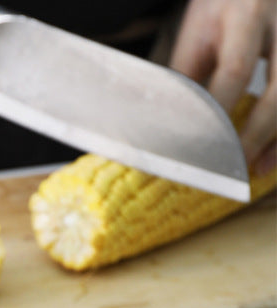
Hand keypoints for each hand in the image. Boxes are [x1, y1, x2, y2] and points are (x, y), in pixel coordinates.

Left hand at [170, 0, 275, 174]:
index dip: (219, 112)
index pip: (234, 71)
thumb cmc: (219, 11)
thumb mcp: (197, 34)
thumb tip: (166, 125)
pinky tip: (273, 153)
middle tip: (234, 165)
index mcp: (243, 15)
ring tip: (259, 168)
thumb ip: (187, 75)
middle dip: (256, 132)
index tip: (201, 145)